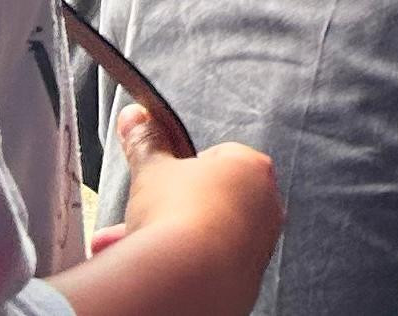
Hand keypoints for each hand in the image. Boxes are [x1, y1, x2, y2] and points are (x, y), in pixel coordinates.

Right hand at [74, 104, 281, 288]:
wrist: (186, 280)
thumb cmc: (178, 215)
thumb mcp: (152, 169)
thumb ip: (146, 142)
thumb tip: (135, 117)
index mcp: (252, 168)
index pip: (218, 157)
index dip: (183, 169)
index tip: (160, 183)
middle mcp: (266, 206)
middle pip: (211, 200)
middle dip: (169, 209)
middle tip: (138, 217)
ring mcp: (260, 246)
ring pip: (208, 235)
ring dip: (173, 238)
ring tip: (131, 246)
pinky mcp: (248, 280)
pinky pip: (211, 265)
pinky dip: (184, 264)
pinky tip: (155, 267)